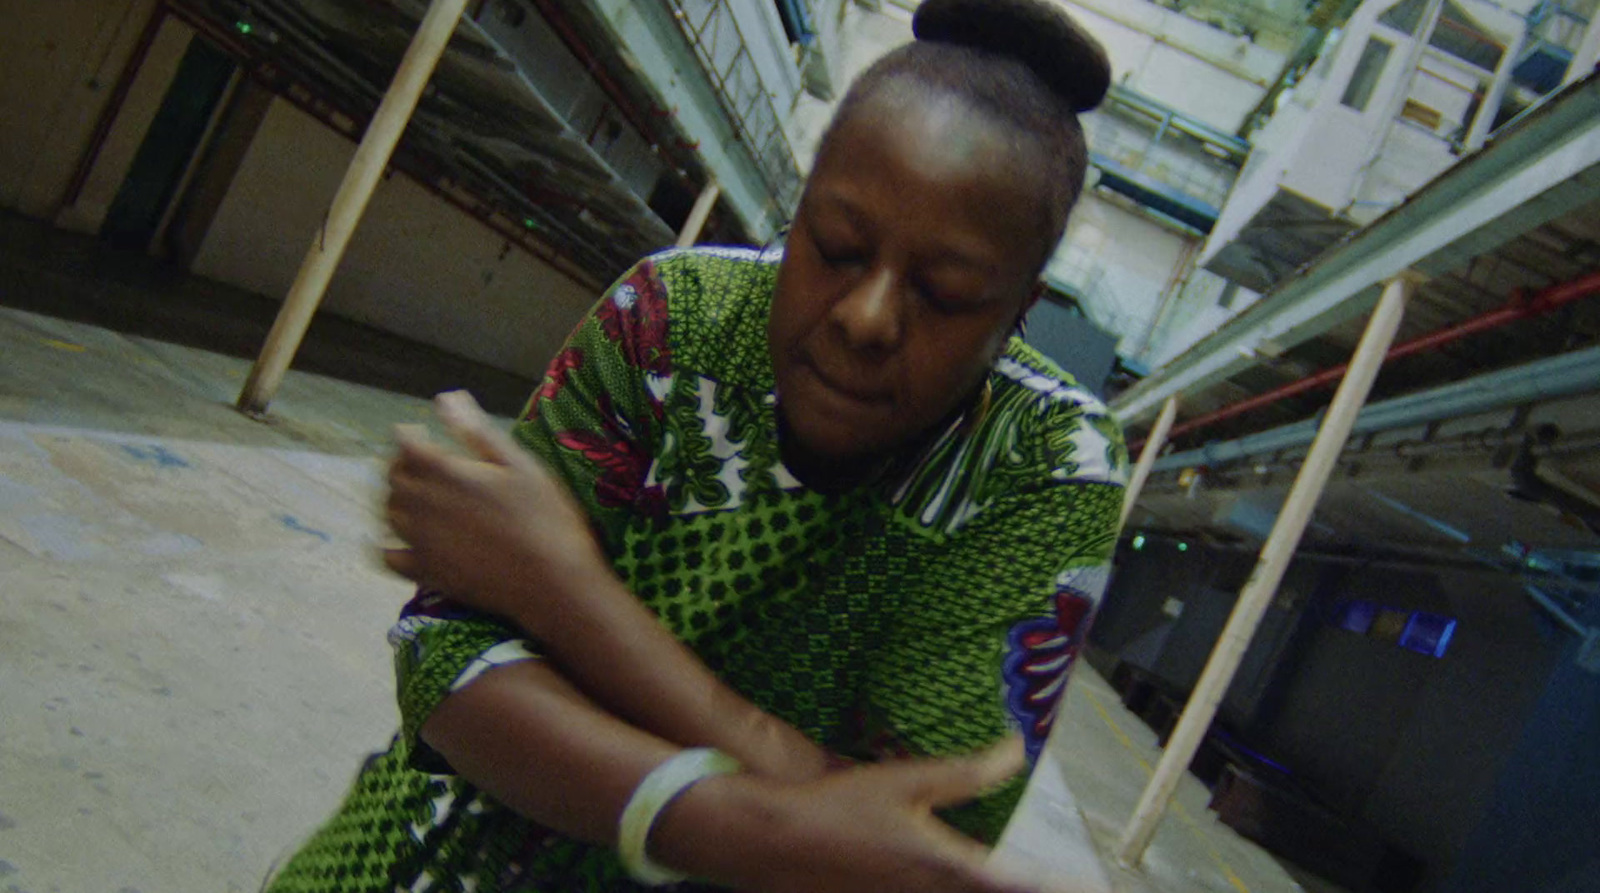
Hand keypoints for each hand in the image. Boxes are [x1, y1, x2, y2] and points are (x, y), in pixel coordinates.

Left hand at [383, 391, 604, 623]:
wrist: (552, 582)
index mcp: (446, 472)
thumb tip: (445, 398)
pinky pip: (390, 557)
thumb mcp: (520, 465)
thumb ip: (477, 431)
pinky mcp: (426, 572)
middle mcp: (423, 504)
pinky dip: (388, 545)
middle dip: (401, 465)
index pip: (406, 445)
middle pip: (394, 478)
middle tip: (420, 464)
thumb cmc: (545, 517)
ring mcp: (421, 541)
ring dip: (396, 499)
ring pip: (389, 513)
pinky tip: (400, 542)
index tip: (419, 433)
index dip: (408, 436)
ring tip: (416, 497)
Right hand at [665, 738, 1066, 892]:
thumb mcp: (907, 780)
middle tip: (1072, 887)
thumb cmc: (839, 806)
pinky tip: (959, 884)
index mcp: (946, 867)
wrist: (770, 841)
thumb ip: (967, 772)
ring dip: (989, 891)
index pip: (1017, 886)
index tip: (1094, 888)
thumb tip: (1016, 750)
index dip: (1059, 888)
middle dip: (1031, 891)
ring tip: (1020, 882)